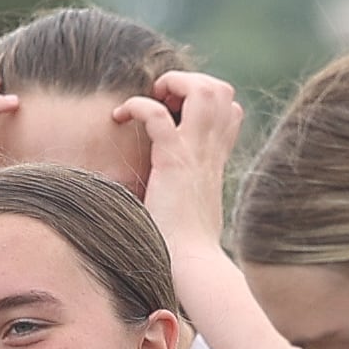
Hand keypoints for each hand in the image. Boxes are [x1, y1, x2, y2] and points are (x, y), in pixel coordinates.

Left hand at [117, 71, 243, 253]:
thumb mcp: (192, 209)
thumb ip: (186, 192)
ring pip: (203, 90)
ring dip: (172, 84)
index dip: (204, 99)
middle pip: (221, 90)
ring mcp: (196, 153)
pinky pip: (158, 115)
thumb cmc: (184, 246)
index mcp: (214, 159)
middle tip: (160, 100)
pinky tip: (119, 117)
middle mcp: (210, 151)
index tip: (173, 111)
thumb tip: (168, 193)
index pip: (229, 109)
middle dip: (189, 82)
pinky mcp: (173, 161)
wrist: (189, 266)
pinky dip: (137, 105)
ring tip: (148, 100)